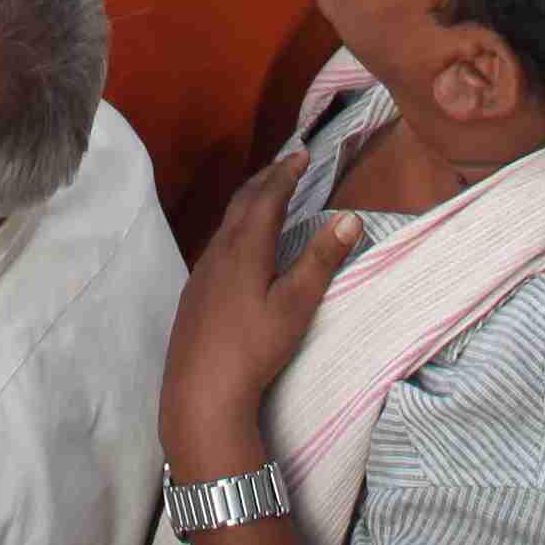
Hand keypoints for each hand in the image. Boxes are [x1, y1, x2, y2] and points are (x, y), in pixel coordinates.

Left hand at [160, 148, 363, 467]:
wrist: (200, 390)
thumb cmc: (254, 347)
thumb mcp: (296, 305)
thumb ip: (321, 260)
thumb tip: (350, 217)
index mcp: (245, 248)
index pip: (267, 197)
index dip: (286, 173)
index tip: (302, 154)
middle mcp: (218, 252)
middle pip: (242, 203)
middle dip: (266, 179)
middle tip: (286, 164)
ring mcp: (202, 273)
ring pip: (226, 223)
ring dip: (248, 202)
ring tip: (266, 195)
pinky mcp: (193, 294)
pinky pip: (216, 244)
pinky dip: (235, 228)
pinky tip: (240, 247)